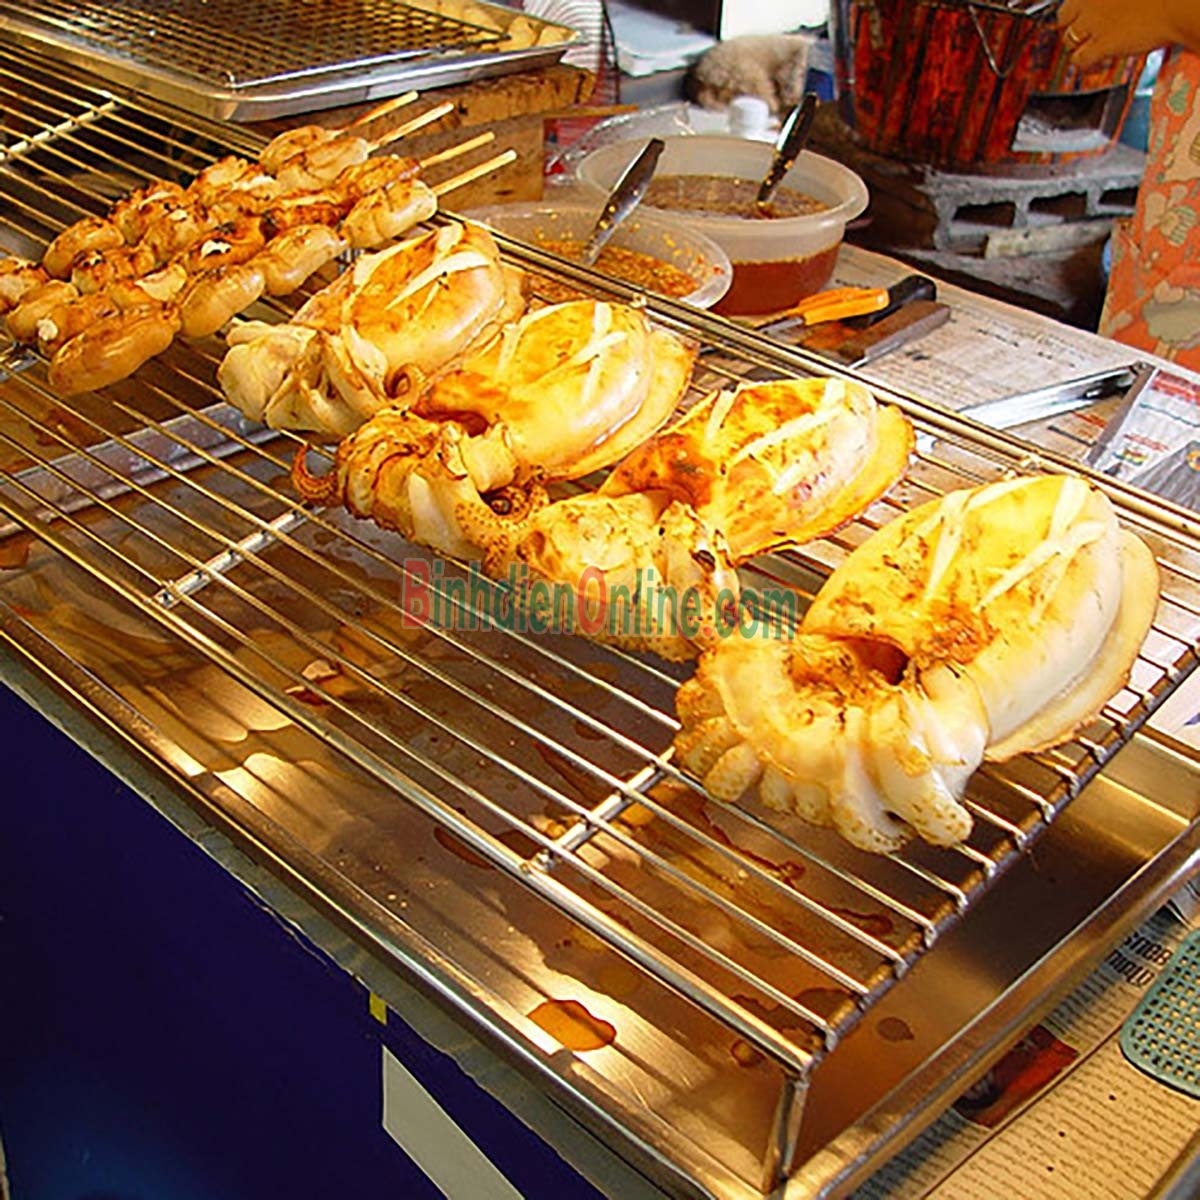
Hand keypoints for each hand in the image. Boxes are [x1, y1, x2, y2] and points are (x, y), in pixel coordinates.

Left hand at [1057, 0, 1176, 68]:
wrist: (1178, 5)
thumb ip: (1112, 0)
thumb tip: (1109, 10)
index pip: (1069, 3)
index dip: (1073, 13)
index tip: (1079, 18)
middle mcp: (1091, 3)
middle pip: (1064, 20)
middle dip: (1073, 28)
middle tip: (1083, 35)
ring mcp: (1094, 24)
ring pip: (1069, 41)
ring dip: (1078, 46)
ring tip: (1090, 50)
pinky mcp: (1102, 45)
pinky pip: (1079, 60)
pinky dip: (1084, 64)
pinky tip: (1094, 64)